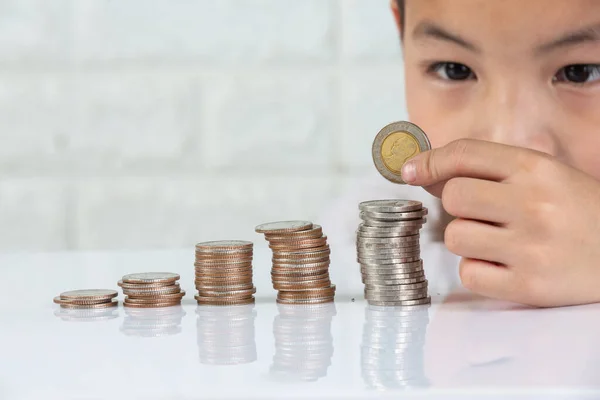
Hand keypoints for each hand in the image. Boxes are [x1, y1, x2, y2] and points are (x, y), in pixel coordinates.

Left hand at [401, 139, 599, 306]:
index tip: (411, 170)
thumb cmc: (581, 213)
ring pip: (456, 237)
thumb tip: (426, 172)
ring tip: (502, 242)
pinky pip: (469, 274)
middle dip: (460, 206)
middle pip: (453, 197)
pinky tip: (506, 265)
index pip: (465, 154)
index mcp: (537, 169)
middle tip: (486, 214)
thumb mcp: (546, 176)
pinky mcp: (528, 287)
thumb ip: (491, 170)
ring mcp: (530, 247)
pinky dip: (480, 271)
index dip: (430, 161)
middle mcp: (532, 204)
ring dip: (469, 240)